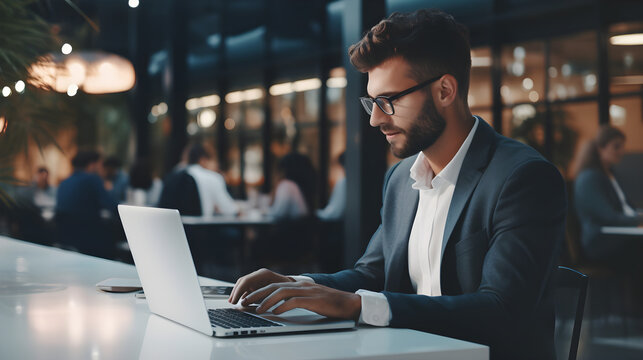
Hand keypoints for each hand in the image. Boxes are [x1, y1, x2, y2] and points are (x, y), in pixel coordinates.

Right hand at [228, 268, 293, 304]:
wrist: (293, 286)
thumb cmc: (288, 288)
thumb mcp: (280, 291)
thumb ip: (268, 296)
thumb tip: (257, 303)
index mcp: (264, 274)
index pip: (246, 280)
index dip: (238, 291)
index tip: (234, 300)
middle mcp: (259, 275)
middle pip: (242, 282)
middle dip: (235, 292)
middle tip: (231, 302)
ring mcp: (257, 279)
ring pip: (243, 285)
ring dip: (237, 293)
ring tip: (233, 302)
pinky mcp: (257, 284)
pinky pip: (246, 288)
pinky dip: (241, 295)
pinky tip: (239, 302)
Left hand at [240, 281, 360, 320]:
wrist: (349, 302)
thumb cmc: (329, 303)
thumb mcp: (309, 299)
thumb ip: (294, 299)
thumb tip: (277, 307)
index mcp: (298, 284)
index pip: (273, 285)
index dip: (259, 291)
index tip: (247, 299)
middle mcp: (300, 285)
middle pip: (273, 286)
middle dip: (257, 294)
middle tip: (244, 302)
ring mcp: (306, 291)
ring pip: (281, 292)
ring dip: (266, 301)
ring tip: (257, 309)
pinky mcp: (313, 299)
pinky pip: (294, 301)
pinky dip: (282, 307)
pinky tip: (275, 313)